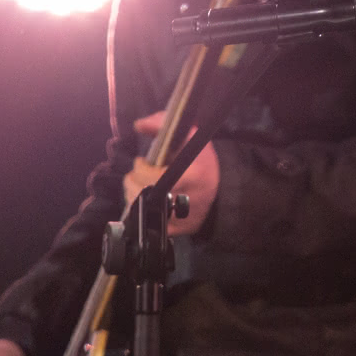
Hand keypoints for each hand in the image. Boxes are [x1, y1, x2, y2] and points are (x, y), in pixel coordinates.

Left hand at [123, 110, 219, 236]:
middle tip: (137, 173)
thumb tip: (139, 125)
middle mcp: (189, 200)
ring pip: (142, 211)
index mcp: (194, 175)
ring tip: (141, 185)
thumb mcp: (190, 135)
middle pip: (145, 195)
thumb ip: (163, 124)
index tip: (142, 161)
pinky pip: (147, 223)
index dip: (141, 169)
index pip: (156, 177)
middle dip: (133, 181)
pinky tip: (146, 199)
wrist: (222, 190)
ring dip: (133, 195)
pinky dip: (141, 210)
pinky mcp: (178, 231)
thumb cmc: (202, 161)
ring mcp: (183, 219)